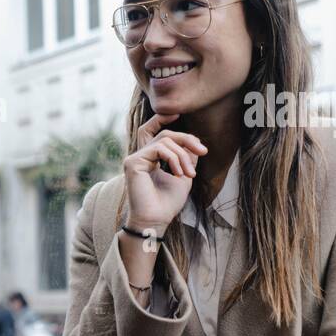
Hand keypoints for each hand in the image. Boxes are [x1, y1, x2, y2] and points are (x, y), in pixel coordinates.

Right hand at [123, 113, 207, 231]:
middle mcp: (140, 156)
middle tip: (203, 151)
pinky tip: (178, 173)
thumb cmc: (167, 203)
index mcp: (149, 159)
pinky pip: (159, 148)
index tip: (179, 115)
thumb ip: (186, 158)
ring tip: (189, 174)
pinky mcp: (132, 162)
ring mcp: (134, 159)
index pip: (154, 131)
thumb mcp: (184, 175)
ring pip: (164, 140)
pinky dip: (174, 158)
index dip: (163, 119)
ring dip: (183, 155)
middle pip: (164, 133)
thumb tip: (194, 142)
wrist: (156, 220)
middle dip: (187, 139)